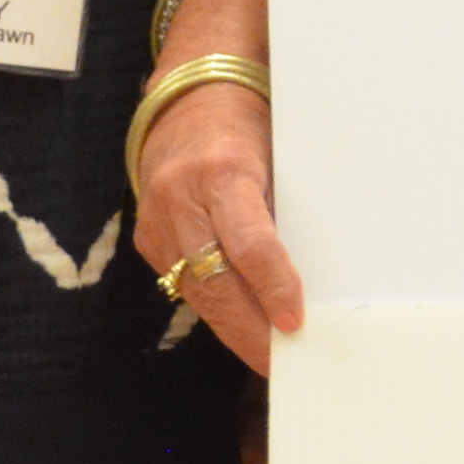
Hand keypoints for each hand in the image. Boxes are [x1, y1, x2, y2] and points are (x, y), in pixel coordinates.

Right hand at [131, 73, 303, 377]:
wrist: (189, 99)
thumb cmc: (251, 125)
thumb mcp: (276, 155)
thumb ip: (284, 211)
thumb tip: (315, 279)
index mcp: (222, 170)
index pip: (248, 241)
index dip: (273, 284)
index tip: (295, 322)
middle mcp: (181, 197)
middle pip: (216, 282)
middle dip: (251, 330)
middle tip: (285, 364)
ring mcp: (157, 220)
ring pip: (197, 293)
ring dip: (235, 331)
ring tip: (269, 360)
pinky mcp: (147, 238)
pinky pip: (185, 285)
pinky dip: (216, 310)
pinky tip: (243, 331)